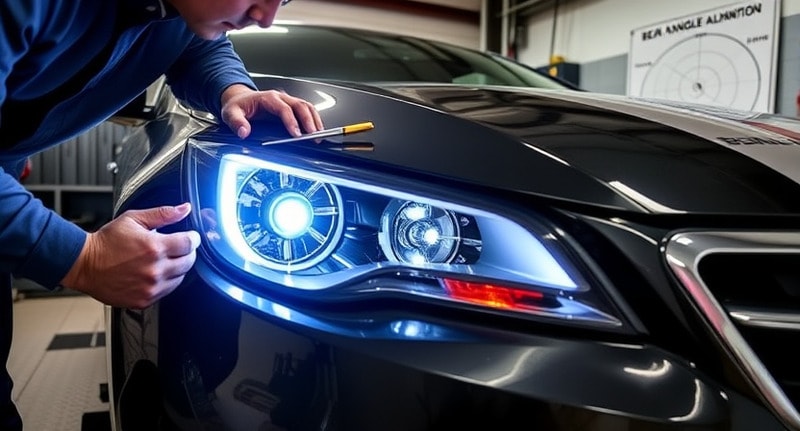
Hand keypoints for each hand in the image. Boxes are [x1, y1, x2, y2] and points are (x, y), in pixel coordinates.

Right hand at [61, 203, 201, 308]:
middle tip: (176, 247)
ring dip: (177, 268)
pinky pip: (166, 291)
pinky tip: (153, 272)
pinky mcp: (144, 300)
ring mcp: (150, 287)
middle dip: (187, 252)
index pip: (190, 243)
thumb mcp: (134, 219)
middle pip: (189, 262)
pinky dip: (165, 282)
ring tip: (161, 259)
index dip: (193, 238)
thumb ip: (163, 214)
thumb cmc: (107, 242)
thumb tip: (184, 209)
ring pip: (180, 278)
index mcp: (154, 247)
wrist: (84, 264)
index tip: (190, 236)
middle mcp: (155, 270)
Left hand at [220, 84, 323, 138]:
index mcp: (268, 98)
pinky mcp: (291, 106)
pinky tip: (316, 130)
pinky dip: (313, 119)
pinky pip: (306, 110)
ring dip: (314, 120)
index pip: (284, 108)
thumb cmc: (237, 105)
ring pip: (306, 106)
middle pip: (300, 106)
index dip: (292, 121)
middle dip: (309, 121)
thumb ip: (236, 122)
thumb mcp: (230, 113)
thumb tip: (244, 132)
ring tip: (319, 135)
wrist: (239, 99)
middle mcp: (280, 97)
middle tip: (314, 136)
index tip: (296, 134)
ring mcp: (287, 101)